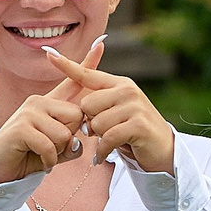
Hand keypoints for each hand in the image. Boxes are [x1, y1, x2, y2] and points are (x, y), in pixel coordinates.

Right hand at [0, 71, 89, 186]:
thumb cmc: (29, 156)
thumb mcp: (56, 148)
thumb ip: (70, 144)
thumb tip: (77, 143)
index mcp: (49, 103)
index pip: (72, 82)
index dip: (87, 64)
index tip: (100, 43)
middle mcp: (38, 101)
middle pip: (76, 116)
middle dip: (69, 138)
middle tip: (52, 148)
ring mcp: (28, 112)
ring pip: (64, 133)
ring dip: (57, 152)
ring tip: (43, 155)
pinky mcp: (21, 127)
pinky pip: (49, 145)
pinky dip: (48, 160)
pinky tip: (40, 161)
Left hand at [42, 39, 175, 174]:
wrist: (162, 151)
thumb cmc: (133, 132)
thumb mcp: (116, 113)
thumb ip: (100, 105)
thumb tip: (81, 107)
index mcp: (119, 84)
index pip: (88, 75)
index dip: (67, 66)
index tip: (48, 54)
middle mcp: (127, 90)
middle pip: (87, 104)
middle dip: (90, 123)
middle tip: (103, 132)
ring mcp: (134, 106)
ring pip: (96, 123)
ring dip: (99, 138)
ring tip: (111, 141)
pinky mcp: (138, 124)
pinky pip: (107, 137)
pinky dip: (103, 150)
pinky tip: (104, 156)